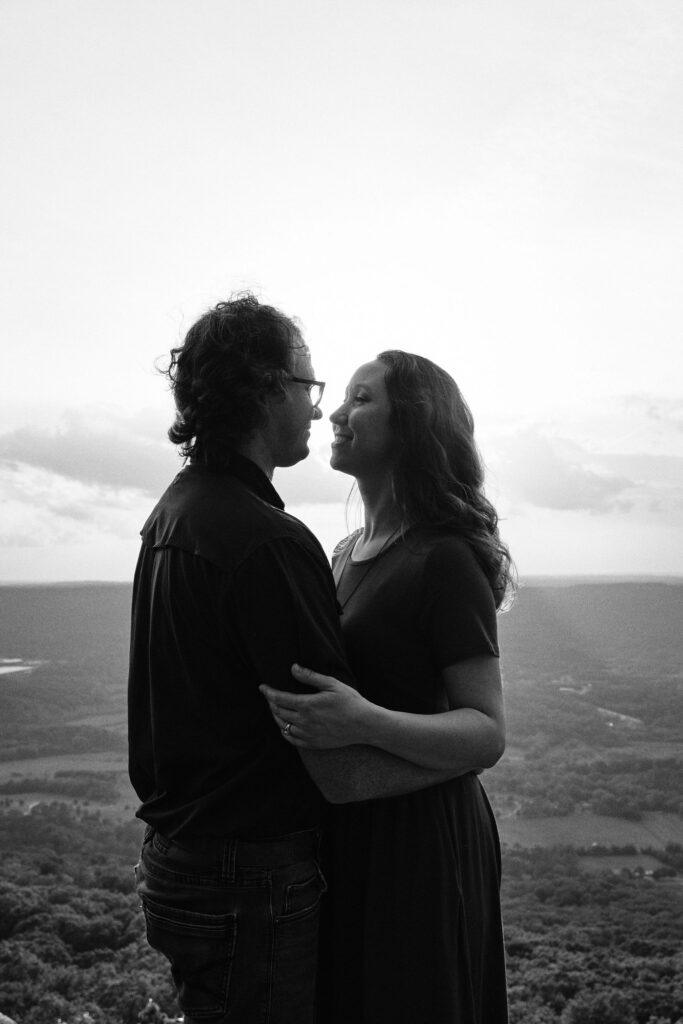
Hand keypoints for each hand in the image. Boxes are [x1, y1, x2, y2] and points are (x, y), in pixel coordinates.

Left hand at [259, 664, 374, 748]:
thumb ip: (310, 676)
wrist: (364, 725)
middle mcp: (304, 721)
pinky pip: (291, 738)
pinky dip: (284, 730)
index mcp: (308, 705)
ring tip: (275, 708)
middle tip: (269, 695)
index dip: (268, 692)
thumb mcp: (332, 684)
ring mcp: (308, 734)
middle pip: (278, 712)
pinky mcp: (312, 744)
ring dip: (276, 716)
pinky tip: (285, 724)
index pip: (279, 698)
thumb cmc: (350, 701)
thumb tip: (293, 668)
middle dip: (271, 702)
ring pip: (283, 725)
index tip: (262, 687)